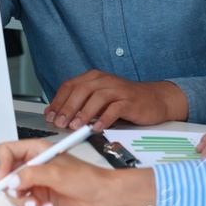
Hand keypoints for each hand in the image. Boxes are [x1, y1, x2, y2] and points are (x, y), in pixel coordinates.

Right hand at [0, 138, 155, 205]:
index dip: (2, 163)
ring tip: (40, 204)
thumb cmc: (87, 178)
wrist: (103, 197)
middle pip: (6, 175)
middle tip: (22, 195)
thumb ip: (31, 175)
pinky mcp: (39, 198)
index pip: (6, 151)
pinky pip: (25, 205)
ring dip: (25, 202)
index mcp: (35, 151)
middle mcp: (32, 166)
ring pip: (14, 193)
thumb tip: (11, 181)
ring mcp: (35, 183)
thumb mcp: (57, 173)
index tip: (5, 177)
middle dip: (13, 188)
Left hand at [45, 71, 185, 130]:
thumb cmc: (125, 100)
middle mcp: (105, 80)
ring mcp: (118, 90)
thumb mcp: (99, 99)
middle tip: (60, 122)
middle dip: (68, 108)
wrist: (155, 99)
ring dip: (84, 113)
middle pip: (81, 90)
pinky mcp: (131, 101)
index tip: (50, 115)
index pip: (70, 86)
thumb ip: (81, 104)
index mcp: (94, 77)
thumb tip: (58, 114)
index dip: (58, 101)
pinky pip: (115, 109)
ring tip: (76, 127)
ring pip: (97, 98)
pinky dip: (104, 119)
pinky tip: (97, 128)